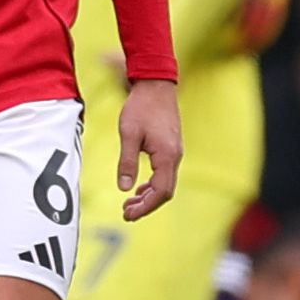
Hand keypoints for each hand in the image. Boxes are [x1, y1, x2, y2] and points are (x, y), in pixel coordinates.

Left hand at [114, 77, 185, 220]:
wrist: (156, 84)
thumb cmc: (141, 107)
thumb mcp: (129, 134)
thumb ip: (127, 163)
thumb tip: (124, 188)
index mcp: (166, 156)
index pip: (160, 192)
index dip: (145, 207)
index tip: (128, 214)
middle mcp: (174, 157)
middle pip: (165, 192)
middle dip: (147, 205)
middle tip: (126, 212)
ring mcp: (174, 152)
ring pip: (166, 183)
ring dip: (149, 196)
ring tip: (129, 203)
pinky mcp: (171, 147)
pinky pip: (165, 173)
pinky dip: (152, 184)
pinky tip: (139, 186)